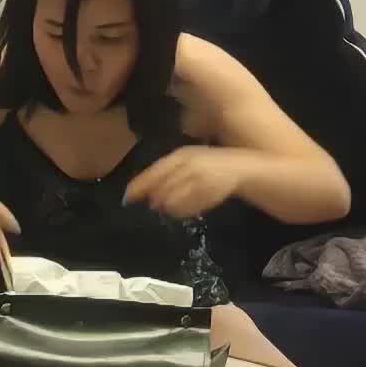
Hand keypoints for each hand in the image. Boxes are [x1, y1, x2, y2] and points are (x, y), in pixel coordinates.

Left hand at [123, 146, 245, 218]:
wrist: (239, 167)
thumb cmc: (207, 162)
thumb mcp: (186, 160)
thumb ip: (165, 173)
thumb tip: (144, 192)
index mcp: (182, 155)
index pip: (155, 172)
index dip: (139, 186)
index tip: (126, 198)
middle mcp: (190, 166)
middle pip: (162, 187)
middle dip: (154, 197)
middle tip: (151, 204)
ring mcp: (200, 181)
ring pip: (173, 199)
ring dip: (166, 205)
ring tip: (165, 207)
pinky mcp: (209, 194)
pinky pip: (187, 208)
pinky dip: (180, 211)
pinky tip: (177, 211)